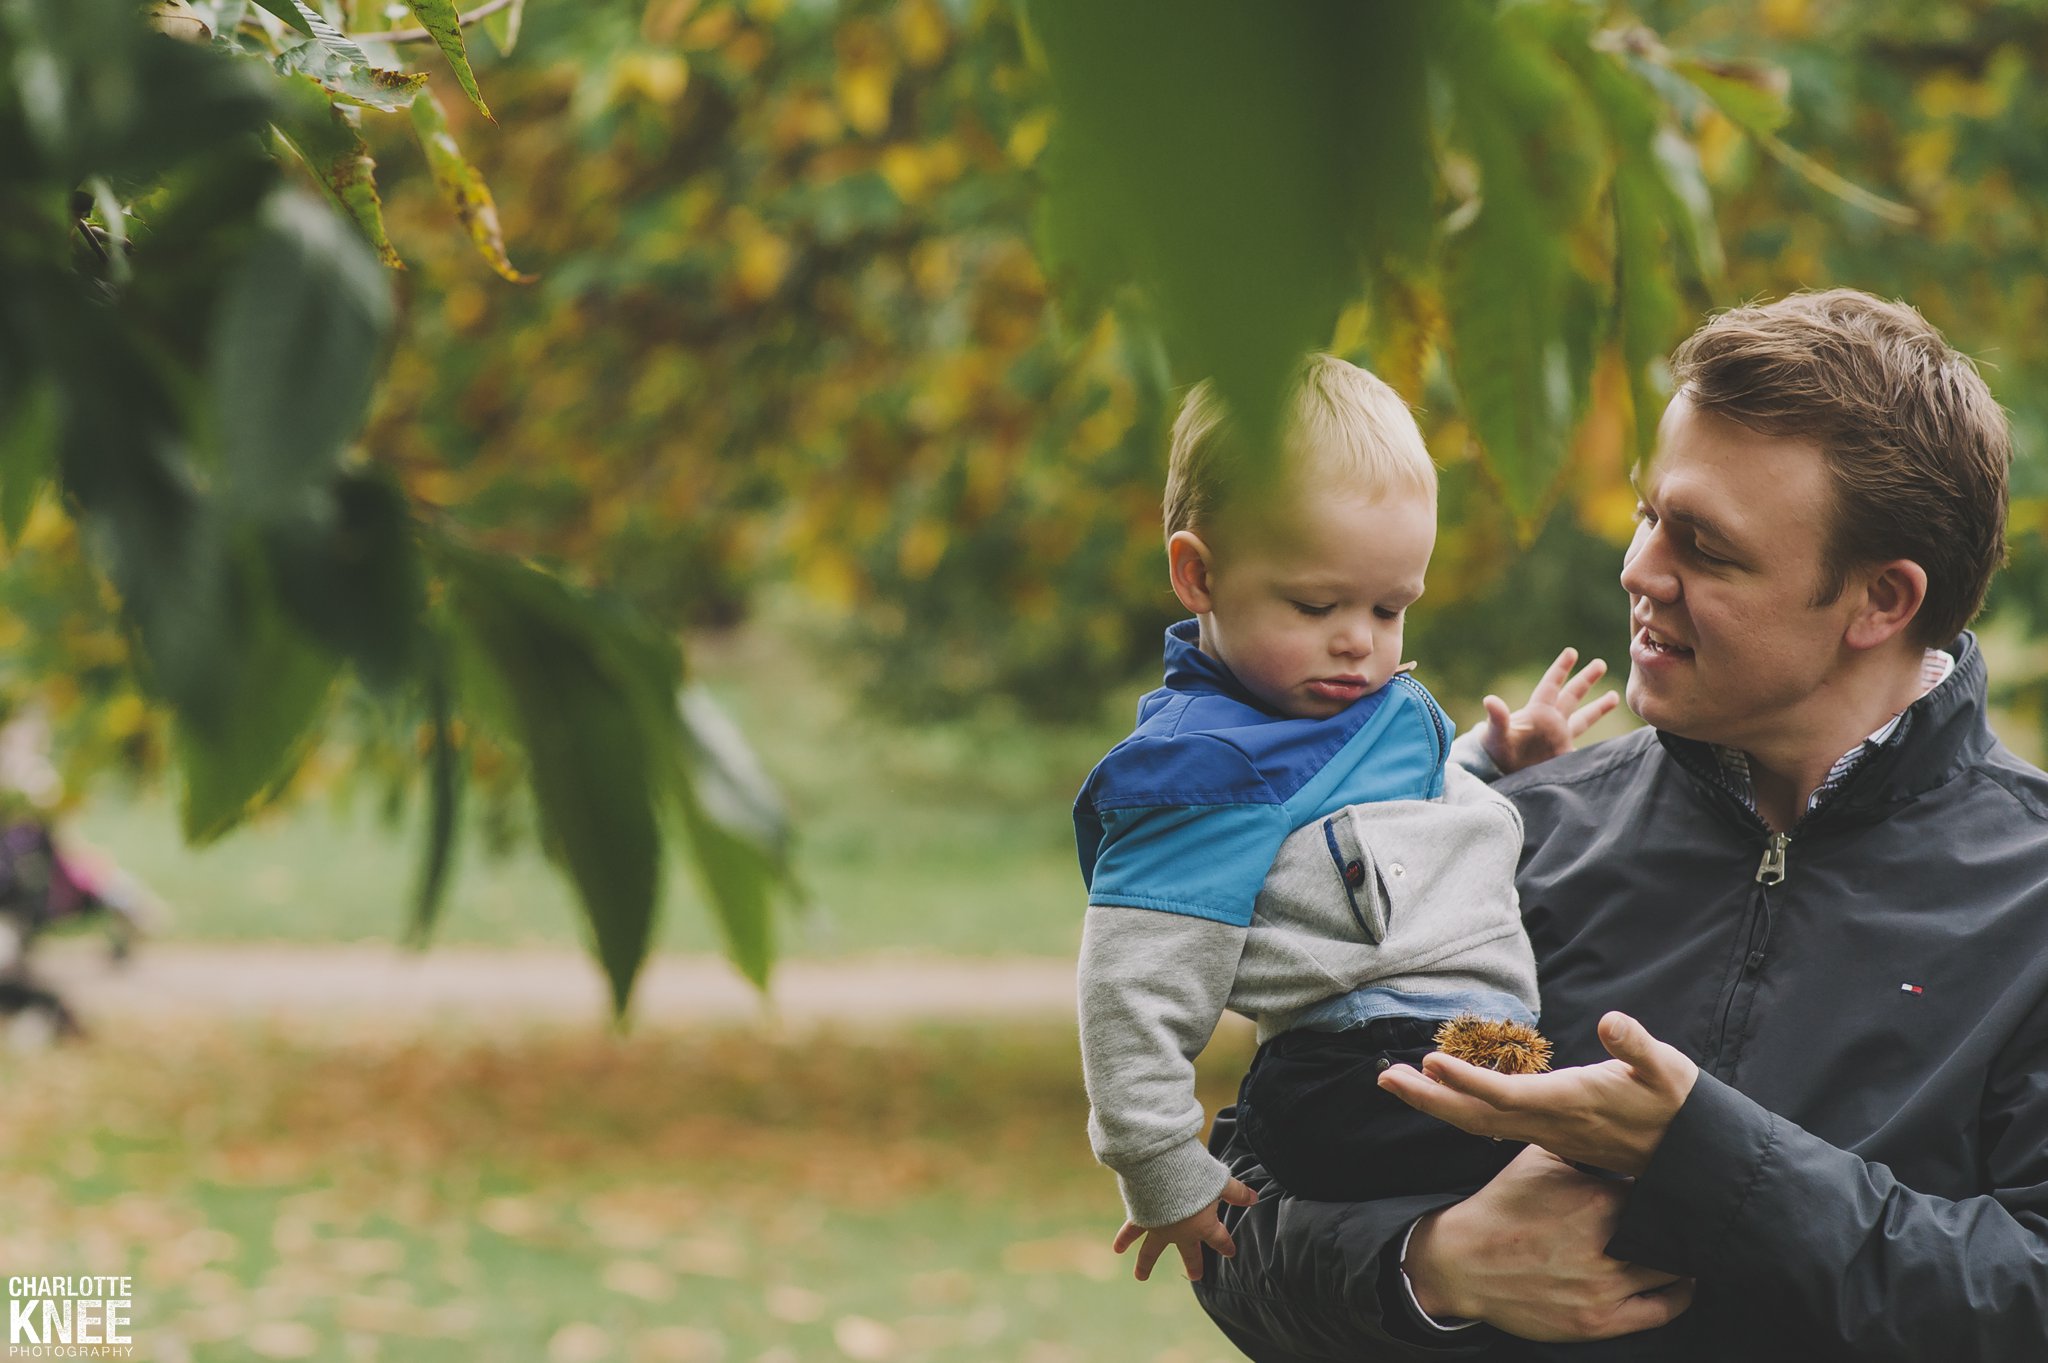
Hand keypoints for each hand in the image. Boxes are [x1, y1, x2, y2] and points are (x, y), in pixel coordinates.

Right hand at [1110, 1178, 1257, 1281]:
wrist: (1162, 1171)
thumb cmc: (1195, 1175)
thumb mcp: (1220, 1180)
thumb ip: (1236, 1192)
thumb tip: (1255, 1198)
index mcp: (1203, 1225)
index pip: (1219, 1239)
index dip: (1225, 1245)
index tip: (1230, 1252)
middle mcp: (1181, 1232)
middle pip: (1190, 1252)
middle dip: (1194, 1263)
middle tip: (1196, 1275)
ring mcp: (1159, 1228)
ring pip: (1152, 1251)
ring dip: (1146, 1264)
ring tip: (1140, 1277)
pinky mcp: (1142, 1218)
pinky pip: (1131, 1232)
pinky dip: (1123, 1239)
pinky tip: (1117, 1248)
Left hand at [1378, 1012, 1698, 1175]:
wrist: (1687, 1155)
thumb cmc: (1674, 1105)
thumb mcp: (1666, 1071)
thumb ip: (1638, 1048)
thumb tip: (1614, 1023)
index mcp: (1569, 1104)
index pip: (1506, 1095)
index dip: (1467, 1080)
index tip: (1429, 1060)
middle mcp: (1547, 1121)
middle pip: (1475, 1115)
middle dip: (1428, 1098)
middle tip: (1383, 1077)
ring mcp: (1544, 1129)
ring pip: (1478, 1121)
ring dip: (1435, 1101)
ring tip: (1396, 1080)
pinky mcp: (1545, 1129)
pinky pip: (1493, 1120)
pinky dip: (1460, 1104)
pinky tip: (1438, 1089)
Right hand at [1404, 1145, 1694, 1341]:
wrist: (1462, 1261)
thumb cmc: (1503, 1206)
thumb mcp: (1536, 1160)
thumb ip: (1579, 1145)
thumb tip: (1614, 1127)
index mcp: (1596, 1202)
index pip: (1659, 1192)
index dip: (1671, 1186)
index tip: (1679, 1181)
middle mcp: (1605, 1247)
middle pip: (1674, 1234)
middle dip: (1683, 1222)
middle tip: (1691, 1213)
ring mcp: (1603, 1289)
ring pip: (1673, 1271)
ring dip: (1683, 1256)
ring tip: (1688, 1243)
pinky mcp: (1598, 1321)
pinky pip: (1661, 1310)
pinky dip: (1680, 1294)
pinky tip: (1683, 1280)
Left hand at [1482, 647, 1619, 774]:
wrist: (1500, 772)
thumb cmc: (1494, 749)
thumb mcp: (1496, 733)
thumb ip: (1498, 717)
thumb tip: (1489, 700)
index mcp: (1538, 711)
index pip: (1551, 685)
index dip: (1560, 668)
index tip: (1571, 652)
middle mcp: (1552, 721)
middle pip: (1572, 695)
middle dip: (1586, 679)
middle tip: (1600, 663)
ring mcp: (1559, 737)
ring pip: (1583, 718)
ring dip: (1598, 708)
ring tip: (1614, 695)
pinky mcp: (1563, 755)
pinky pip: (1585, 747)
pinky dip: (1599, 745)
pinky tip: (1614, 741)